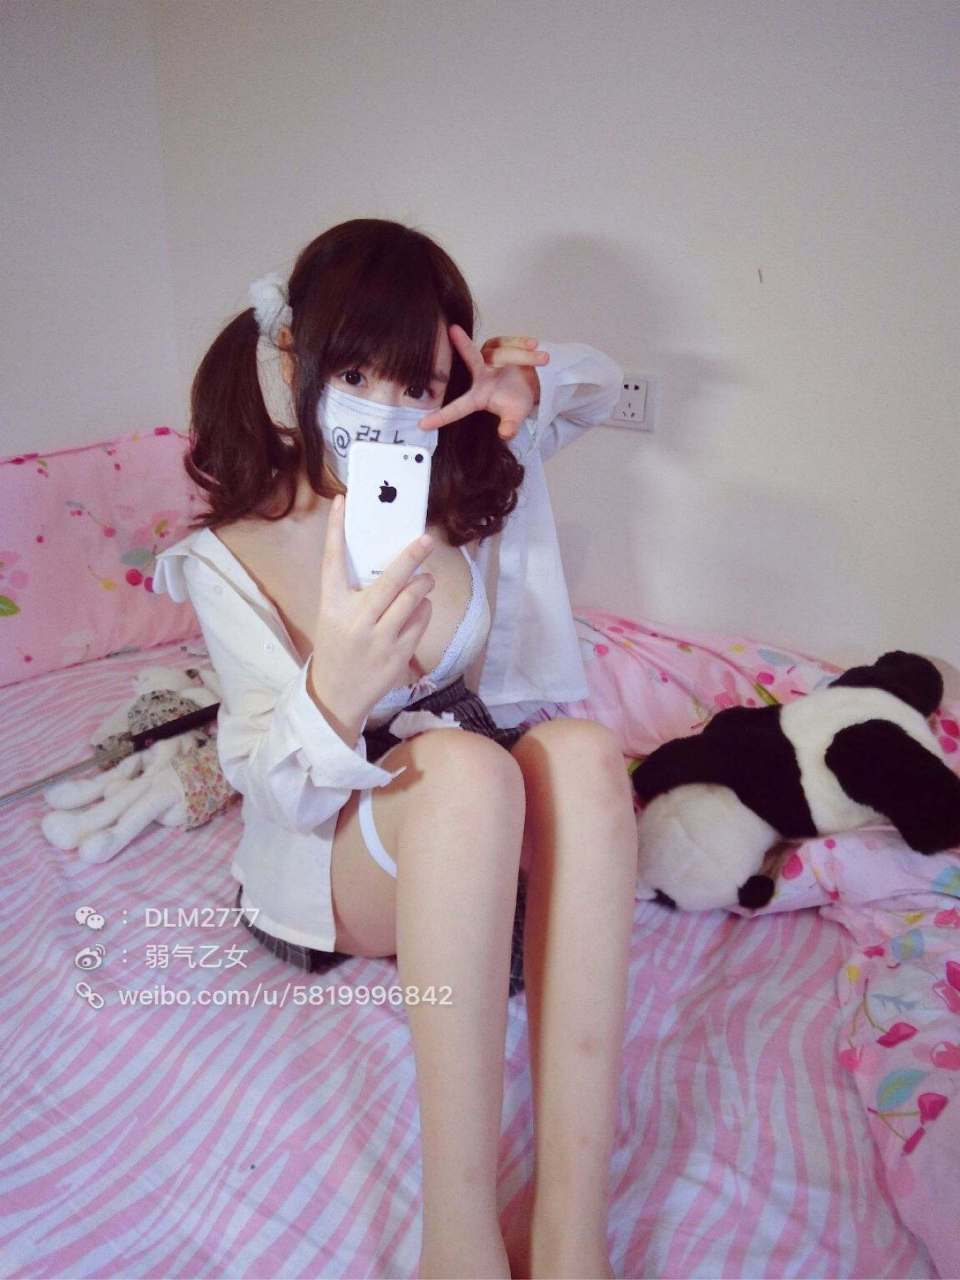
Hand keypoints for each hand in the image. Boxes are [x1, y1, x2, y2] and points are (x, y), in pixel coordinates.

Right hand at [307, 494, 436, 742]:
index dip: (336, 530)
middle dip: (411, 556)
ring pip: (412, 599)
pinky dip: (423, 609)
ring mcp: (379, 638)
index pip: (332, 561)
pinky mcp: (398, 654)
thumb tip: (387, 563)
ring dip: (423, 584)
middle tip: (427, 539)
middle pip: (389, 580)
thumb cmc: (337, 647)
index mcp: (331, 605)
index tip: (342, 502)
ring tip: (424, 580)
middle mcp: (355, 620)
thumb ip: (353, 592)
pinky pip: (420, 620)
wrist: (337, 695)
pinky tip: (418, 608)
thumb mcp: (333, 617)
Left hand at [417, 325, 549, 441]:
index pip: (458, 408)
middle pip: (471, 358)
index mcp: (478, 397)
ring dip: (525, 356)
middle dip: (462, 345)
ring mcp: (487, 358)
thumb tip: (506, 434)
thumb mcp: (516, 416)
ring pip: (504, 352)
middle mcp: (479, 375)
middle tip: (454, 330)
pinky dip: (523, 344)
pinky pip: (510, 341)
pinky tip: (534, 345)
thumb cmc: (518, 402)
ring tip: (543, 360)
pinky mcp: (497, 345)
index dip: (441, 417)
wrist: (534, 386)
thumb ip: (510, 426)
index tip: (422, 425)